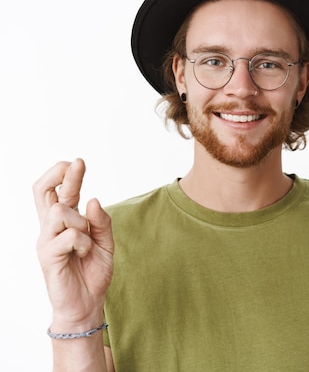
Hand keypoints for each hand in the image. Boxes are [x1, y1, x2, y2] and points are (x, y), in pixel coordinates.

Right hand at [33, 159, 113, 329]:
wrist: (88, 304)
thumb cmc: (93, 272)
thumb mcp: (106, 243)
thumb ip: (102, 222)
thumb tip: (94, 199)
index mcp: (64, 223)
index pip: (57, 191)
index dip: (64, 175)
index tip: (78, 162)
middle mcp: (51, 228)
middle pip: (44, 192)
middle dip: (61, 175)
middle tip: (77, 164)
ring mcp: (47, 241)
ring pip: (60, 212)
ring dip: (82, 222)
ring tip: (88, 242)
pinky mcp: (48, 257)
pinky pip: (68, 236)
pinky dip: (83, 242)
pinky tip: (85, 254)